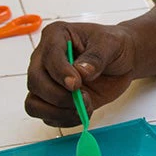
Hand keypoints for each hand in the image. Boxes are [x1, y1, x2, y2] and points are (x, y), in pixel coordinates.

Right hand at [24, 21, 138, 126]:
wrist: (122, 62)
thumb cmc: (114, 46)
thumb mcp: (111, 44)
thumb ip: (97, 57)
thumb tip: (81, 72)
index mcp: (56, 35)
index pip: (48, 56)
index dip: (60, 73)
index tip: (76, 84)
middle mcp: (44, 58)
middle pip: (35, 82)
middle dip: (59, 96)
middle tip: (84, 99)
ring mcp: (46, 80)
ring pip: (33, 103)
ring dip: (58, 112)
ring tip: (83, 109)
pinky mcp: (52, 99)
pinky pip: (45, 116)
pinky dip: (63, 120)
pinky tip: (82, 113)